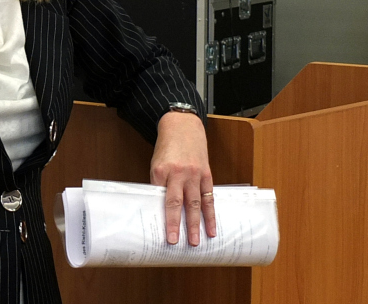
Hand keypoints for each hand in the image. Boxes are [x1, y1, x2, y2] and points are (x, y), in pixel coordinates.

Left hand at [150, 111, 216, 245]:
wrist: (182, 126)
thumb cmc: (167, 147)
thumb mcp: (156, 163)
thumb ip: (159, 183)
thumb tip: (160, 207)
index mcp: (161, 171)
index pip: (159, 198)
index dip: (160, 215)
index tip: (159, 231)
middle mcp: (178, 173)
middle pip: (176, 203)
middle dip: (176, 224)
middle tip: (175, 242)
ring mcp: (193, 174)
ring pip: (195, 203)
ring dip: (195, 224)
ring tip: (195, 241)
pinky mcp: (206, 174)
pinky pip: (208, 197)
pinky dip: (210, 214)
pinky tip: (211, 227)